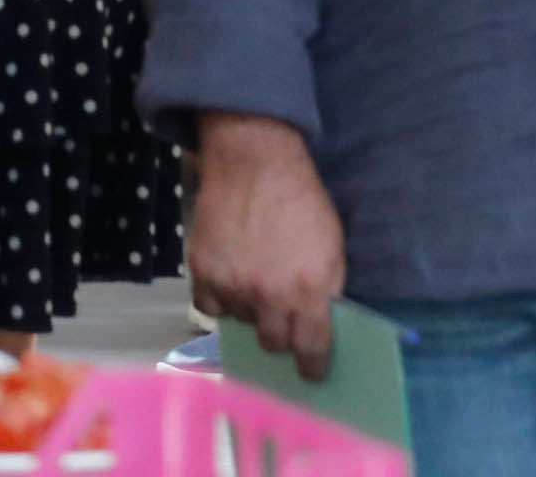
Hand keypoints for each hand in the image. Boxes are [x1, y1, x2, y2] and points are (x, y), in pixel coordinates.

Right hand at [189, 112, 346, 381]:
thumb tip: (321, 325)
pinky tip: (229, 279)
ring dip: (250, 310)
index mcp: (308, 291)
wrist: (254, 163)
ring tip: (254, 280)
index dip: (313, 366)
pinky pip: (210, 306)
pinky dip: (220, 299)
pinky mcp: (202, 270)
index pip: (311, 351)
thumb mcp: (334, 247)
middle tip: (281, 316)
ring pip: (241, 323)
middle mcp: (268, 296)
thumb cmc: (302, 202)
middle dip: (281, 334)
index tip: (311, 372)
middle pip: (273, 343)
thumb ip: (327, 290)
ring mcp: (232, 285)